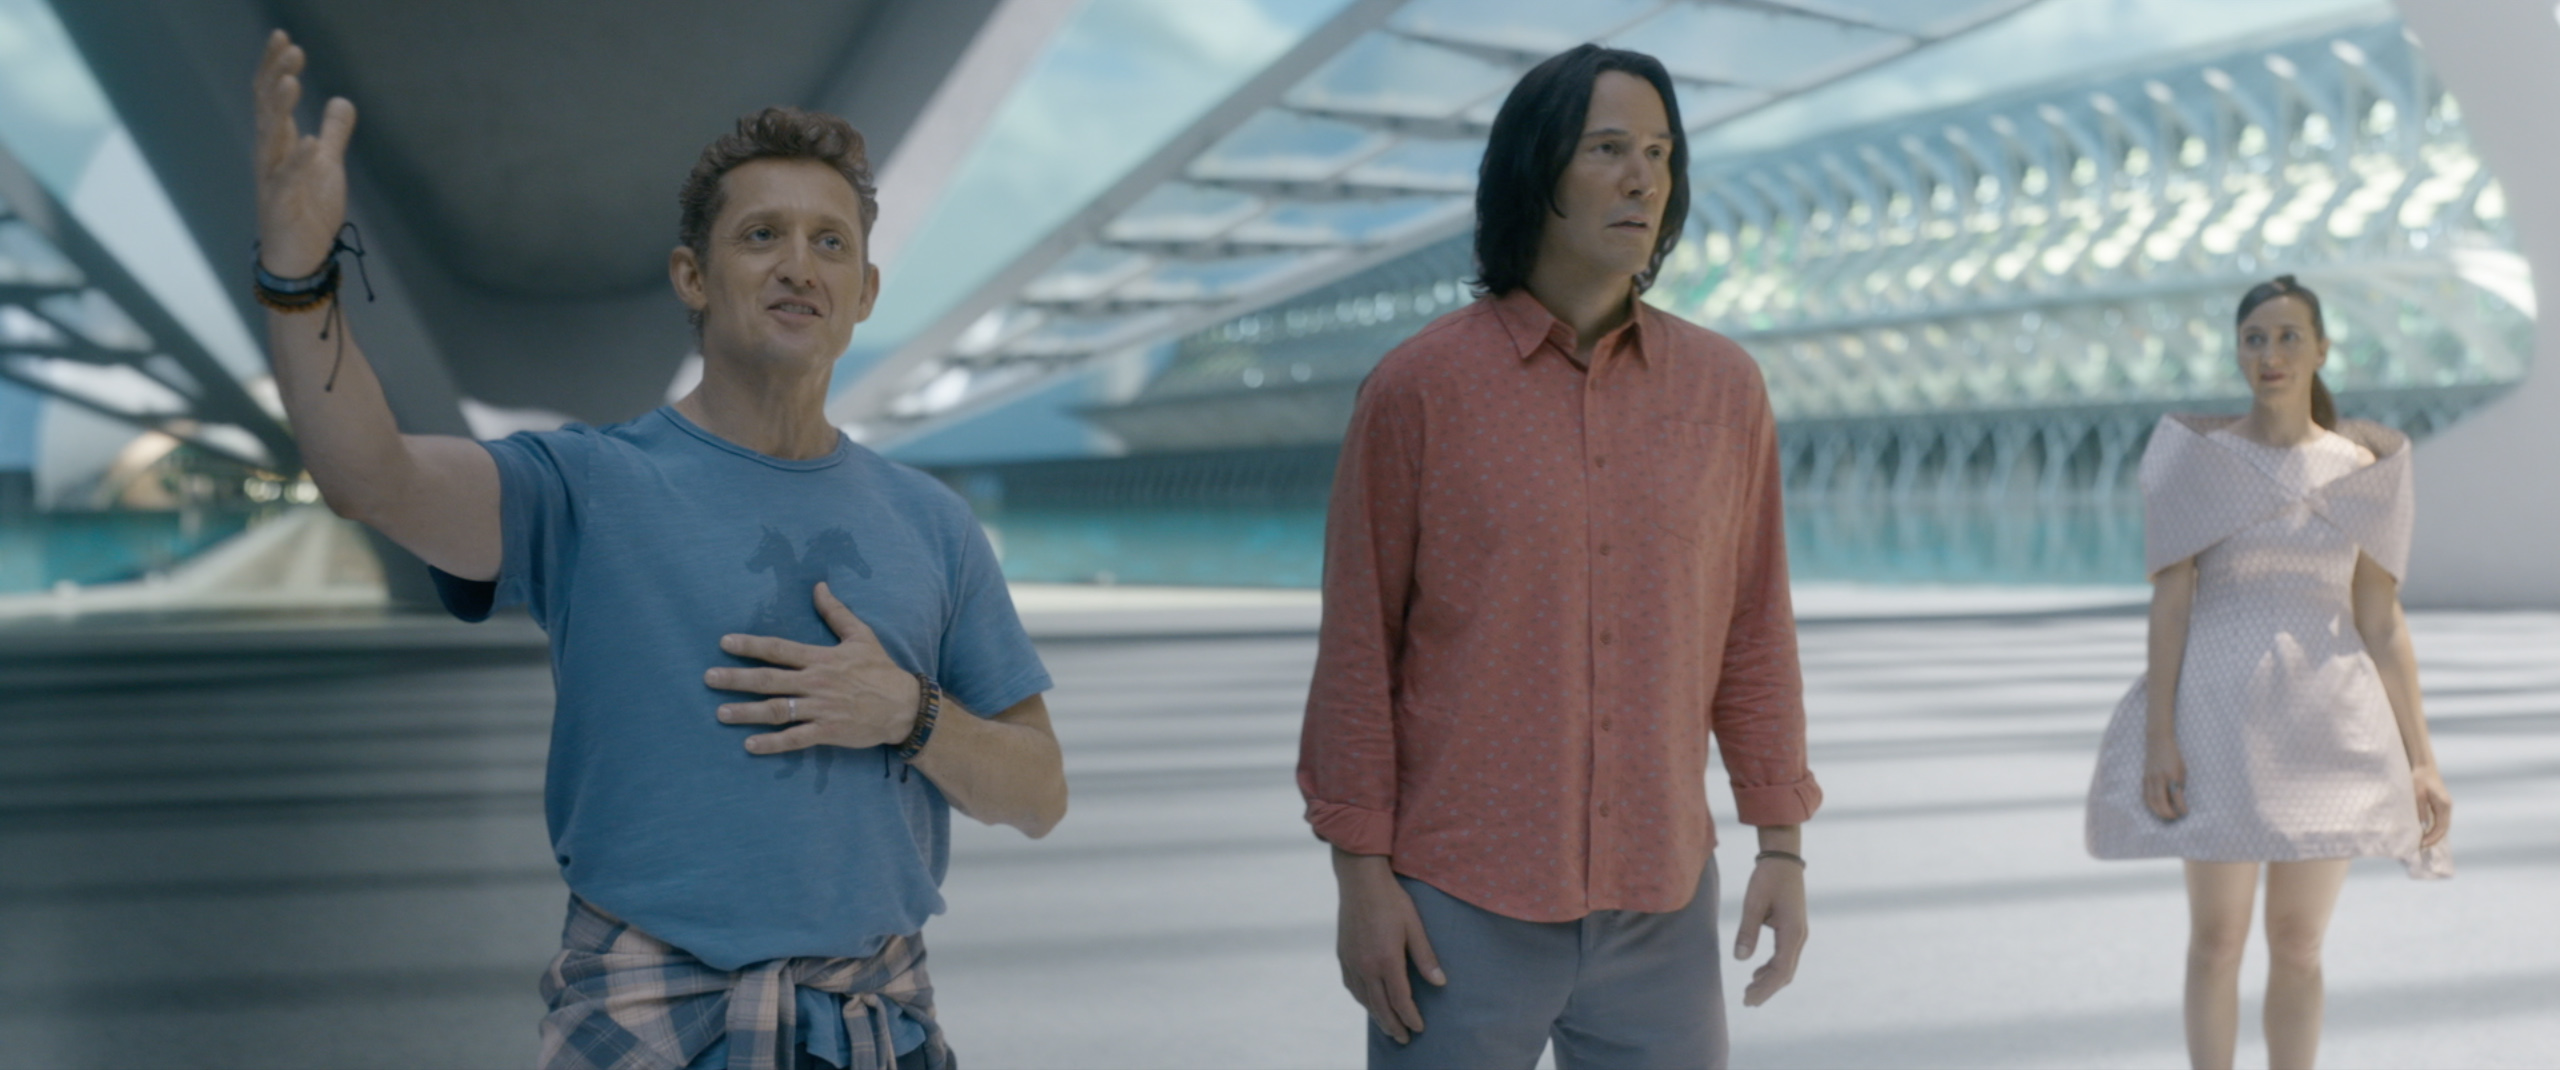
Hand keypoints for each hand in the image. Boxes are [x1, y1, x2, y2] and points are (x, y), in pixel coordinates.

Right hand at [253, 30, 355, 275]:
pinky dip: (299, 160)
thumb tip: (342, 100)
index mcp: (280, 143)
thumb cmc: (306, 210)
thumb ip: (334, 133)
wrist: (297, 259)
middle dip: (276, 76)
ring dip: (280, 108)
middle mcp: (270, 156)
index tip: (283, 37)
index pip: (272, 97)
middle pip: (267, 108)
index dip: (275, 67)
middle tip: (291, 47)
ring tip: (292, 80)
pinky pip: (288, 180)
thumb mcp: (327, 165)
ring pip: (270, 137)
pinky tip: (310, 141)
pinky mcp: (281, 205)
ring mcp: (273, 179)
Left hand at [706, 582, 920, 753]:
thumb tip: (818, 586)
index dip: (750, 645)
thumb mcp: (861, 635)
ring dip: (747, 712)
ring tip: (721, 713)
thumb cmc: (880, 669)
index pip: (779, 649)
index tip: (725, 642)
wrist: (904, 706)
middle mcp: (816, 682)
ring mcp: (821, 709)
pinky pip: (795, 738)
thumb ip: (836, 612)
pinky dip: (772, 743)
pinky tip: (750, 745)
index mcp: (821, 658)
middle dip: (736, 679)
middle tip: (709, 678)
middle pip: (769, 680)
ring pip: (777, 709)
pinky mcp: (828, 732)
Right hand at [1333, 849, 1443, 1043]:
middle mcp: (1366, 965)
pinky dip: (1362, 999)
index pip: (1400, 1000)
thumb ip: (1425, 956)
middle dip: (1394, 1025)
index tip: (1419, 1028)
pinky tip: (1368, 1002)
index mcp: (1386, 960)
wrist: (1360, 880)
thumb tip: (1440, 983)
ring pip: (1364, 999)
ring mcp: (1352, 961)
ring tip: (1388, 1026)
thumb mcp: (1414, 926)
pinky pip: (1351, 986)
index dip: (1411, 1017)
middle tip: (1403, 1039)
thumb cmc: (1392, 900)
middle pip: (1380, 1006)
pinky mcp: (1343, 954)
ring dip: (1377, 1016)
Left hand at [1734, 856, 1805, 1005]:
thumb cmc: (1768, 877)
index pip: (1780, 970)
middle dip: (1767, 989)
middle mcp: (1799, 936)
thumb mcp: (1754, 902)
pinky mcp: (1792, 929)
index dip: (1765, 988)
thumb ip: (1747, 930)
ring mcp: (1798, 933)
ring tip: (1749, 990)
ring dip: (1769, 980)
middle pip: (1785, 973)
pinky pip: (1784, 956)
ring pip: (1786, 966)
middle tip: (1747, 1001)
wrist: (1783, 859)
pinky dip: (1772, 968)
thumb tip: (1740, 959)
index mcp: (1792, 931)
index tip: (1748, 999)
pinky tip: (1757, 973)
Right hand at [2143, 735, 2187, 820]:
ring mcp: (2149, 779)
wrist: (2158, 742)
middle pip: (2160, 801)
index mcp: (2171, 775)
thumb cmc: (2174, 756)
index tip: (2185, 813)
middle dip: (2167, 813)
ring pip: (2151, 801)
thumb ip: (2179, 785)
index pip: (2176, 796)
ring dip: (2158, 811)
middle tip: (2175, 817)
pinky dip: (2151, 805)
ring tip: (2166, 815)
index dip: (2181, 807)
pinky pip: (2146, 796)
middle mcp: (2158, 778)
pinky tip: (2157, 808)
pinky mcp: (2144, 779)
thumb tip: (2177, 801)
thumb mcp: (2182, 770)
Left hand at [2412, 764, 2451, 848]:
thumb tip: (2423, 827)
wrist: (2423, 767)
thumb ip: (2421, 810)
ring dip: (2434, 835)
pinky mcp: (2440, 805)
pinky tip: (2425, 834)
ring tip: (2422, 844)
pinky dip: (2434, 829)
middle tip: (2420, 847)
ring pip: (2442, 826)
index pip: (2441, 827)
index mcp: (2444, 805)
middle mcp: (2447, 807)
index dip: (2432, 837)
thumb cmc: (2419, 778)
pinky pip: (2439, 821)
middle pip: (2444, 829)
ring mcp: (2445, 807)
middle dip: (2434, 839)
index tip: (2421, 844)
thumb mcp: (2417, 794)